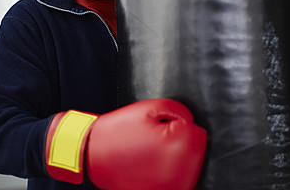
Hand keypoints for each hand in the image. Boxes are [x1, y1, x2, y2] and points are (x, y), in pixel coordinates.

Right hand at [45, 98, 206, 189]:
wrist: (90, 153)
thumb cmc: (119, 130)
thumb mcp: (150, 109)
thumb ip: (179, 111)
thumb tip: (191, 122)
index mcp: (176, 146)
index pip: (198, 135)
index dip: (181, 126)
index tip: (165, 126)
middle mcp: (175, 171)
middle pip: (196, 153)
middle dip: (179, 142)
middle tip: (155, 138)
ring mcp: (167, 187)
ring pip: (188, 168)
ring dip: (175, 158)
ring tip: (151, 152)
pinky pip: (175, 181)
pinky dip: (167, 171)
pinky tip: (151, 165)